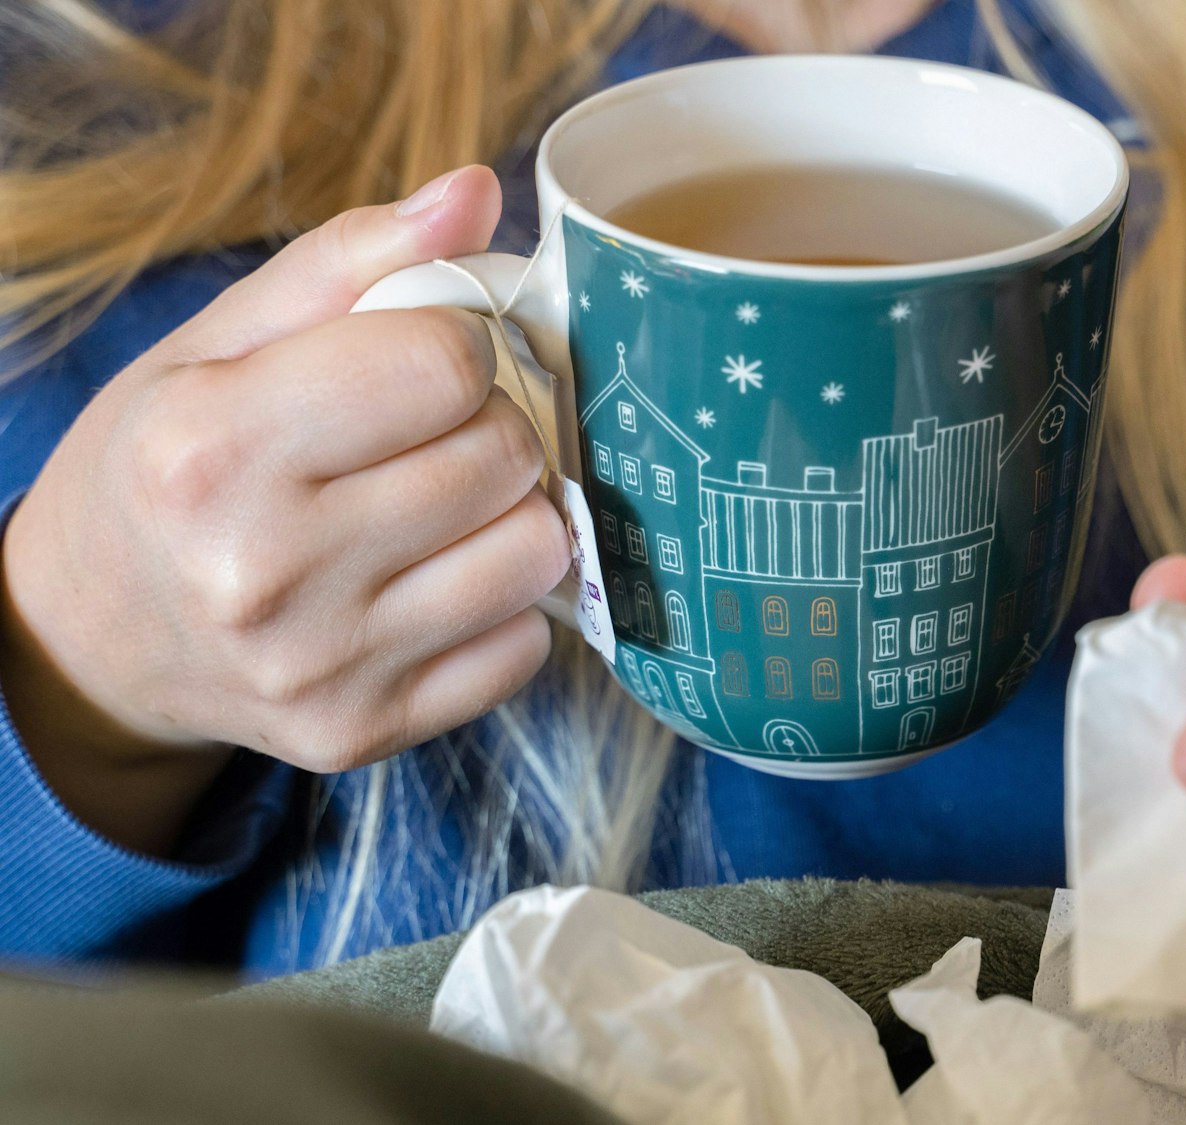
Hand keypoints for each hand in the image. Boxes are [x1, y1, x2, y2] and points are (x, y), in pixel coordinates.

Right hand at [0, 166, 571, 851]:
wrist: (88, 638)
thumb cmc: (164, 470)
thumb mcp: (216, 346)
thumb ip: (350, 262)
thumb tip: (475, 192)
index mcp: (215, 446)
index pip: (445, 364)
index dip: (458, 346)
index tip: (425, 358)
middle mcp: (265, 568)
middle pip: (503, 457)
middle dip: (491, 426)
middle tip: (433, 436)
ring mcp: (321, 665)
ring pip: (535, 555)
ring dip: (513, 515)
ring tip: (444, 506)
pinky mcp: (363, 732)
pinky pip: (522, 650)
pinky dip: (501, 608)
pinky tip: (433, 583)